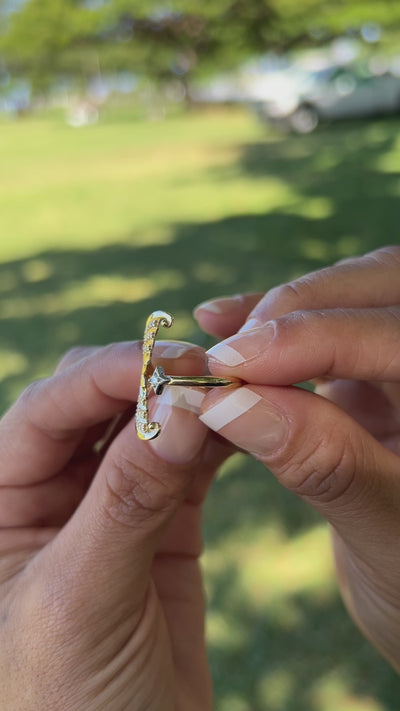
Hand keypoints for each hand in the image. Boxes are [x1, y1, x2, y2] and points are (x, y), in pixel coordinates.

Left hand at [0, 340, 229, 709]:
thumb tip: (179, 408)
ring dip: (189, 404)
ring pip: (148, 427)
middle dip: (147, 380)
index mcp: (0, 499)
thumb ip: (127, 501)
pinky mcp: (164, 523)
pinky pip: (190, 464)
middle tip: (208, 373)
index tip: (169, 363)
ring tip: (234, 391)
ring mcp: (111, 504)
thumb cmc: (60, 699)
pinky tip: (242, 426)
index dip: (105, 376)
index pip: (45, 410)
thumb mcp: (81, 598)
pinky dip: (217, 440)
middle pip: (96, 403)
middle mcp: (52, 490)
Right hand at [194, 245, 399, 670]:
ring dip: (279, 313)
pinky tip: (226, 321)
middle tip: (226, 354)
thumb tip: (232, 403)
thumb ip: (325, 463)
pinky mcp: (375, 375)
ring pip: (350, 298)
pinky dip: (275, 329)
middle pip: (378, 291)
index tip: (231, 365)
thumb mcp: (389, 539)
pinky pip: (325, 332)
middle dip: (295, 311)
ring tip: (218, 340)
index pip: (396, 338)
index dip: (311, 340)